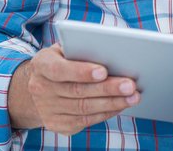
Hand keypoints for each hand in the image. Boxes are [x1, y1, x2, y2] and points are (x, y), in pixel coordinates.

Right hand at [10, 44, 139, 134]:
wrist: (41, 86)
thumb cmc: (65, 59)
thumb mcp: (67, 47)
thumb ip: (84, 48)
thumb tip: (113, 50)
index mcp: (42, 64)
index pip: (59, 69)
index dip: (81, 71)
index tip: (103, 71)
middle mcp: (40, 88)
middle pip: (77, 91)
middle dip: (107, 88)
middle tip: (130, 85)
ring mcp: (47, 109)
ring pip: (83, 108)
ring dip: (112, 103)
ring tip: (133, 97)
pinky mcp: (56, 124)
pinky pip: (84, 121)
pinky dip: (105, 113)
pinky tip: (121, 106)